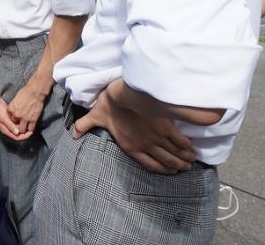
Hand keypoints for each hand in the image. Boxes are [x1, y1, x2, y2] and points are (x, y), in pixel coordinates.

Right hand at [0, 95, 32, 141]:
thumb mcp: (4, 118)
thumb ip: (10, 125)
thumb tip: (17, 133)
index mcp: (6, 130)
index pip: (17, 137)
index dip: (24, 136)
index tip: (30, 132)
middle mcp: (8, 129)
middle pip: (18, 135)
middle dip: (25, 133)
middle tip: (31, 128)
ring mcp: (9, 124)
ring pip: (18, 129)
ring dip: (24, 128)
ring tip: (29, 124)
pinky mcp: (10, 120)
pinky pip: (17, 124)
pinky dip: (21, 123)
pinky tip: (25, 120)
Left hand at [7, 83, 46, 135]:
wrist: (35, 91)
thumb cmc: (25, 92)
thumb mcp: (15, 99)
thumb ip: (13, 107)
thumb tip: (13, 112)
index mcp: (11, 110)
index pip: (9, 119)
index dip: (12, 120)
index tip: (16, 120)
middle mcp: (16, 115)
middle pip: (14, 126)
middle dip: (17, 127)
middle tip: (20, 125)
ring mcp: (25, 118)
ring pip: (22, 130)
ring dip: (23, 130)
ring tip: (25, 129)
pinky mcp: (33, 120)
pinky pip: (31, 129)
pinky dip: (30, 130)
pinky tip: (30, 128)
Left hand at [74, 81, 196, 173]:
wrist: (121, 93)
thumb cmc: (107, 104)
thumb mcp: (94, 116)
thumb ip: (85, 126)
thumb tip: (73, 134)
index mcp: (130, 146)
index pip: (150, 164)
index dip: (163, 169)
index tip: (172, 170)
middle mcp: (145, 145)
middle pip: (166, 160)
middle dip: (178, 165)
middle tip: (186, 167)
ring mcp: (155, 136)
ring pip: (174, 152)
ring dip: (184, 157)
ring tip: (191, 159)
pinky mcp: (164, 126)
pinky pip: (178, 139)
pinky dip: (185, 144)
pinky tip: (191, 146)